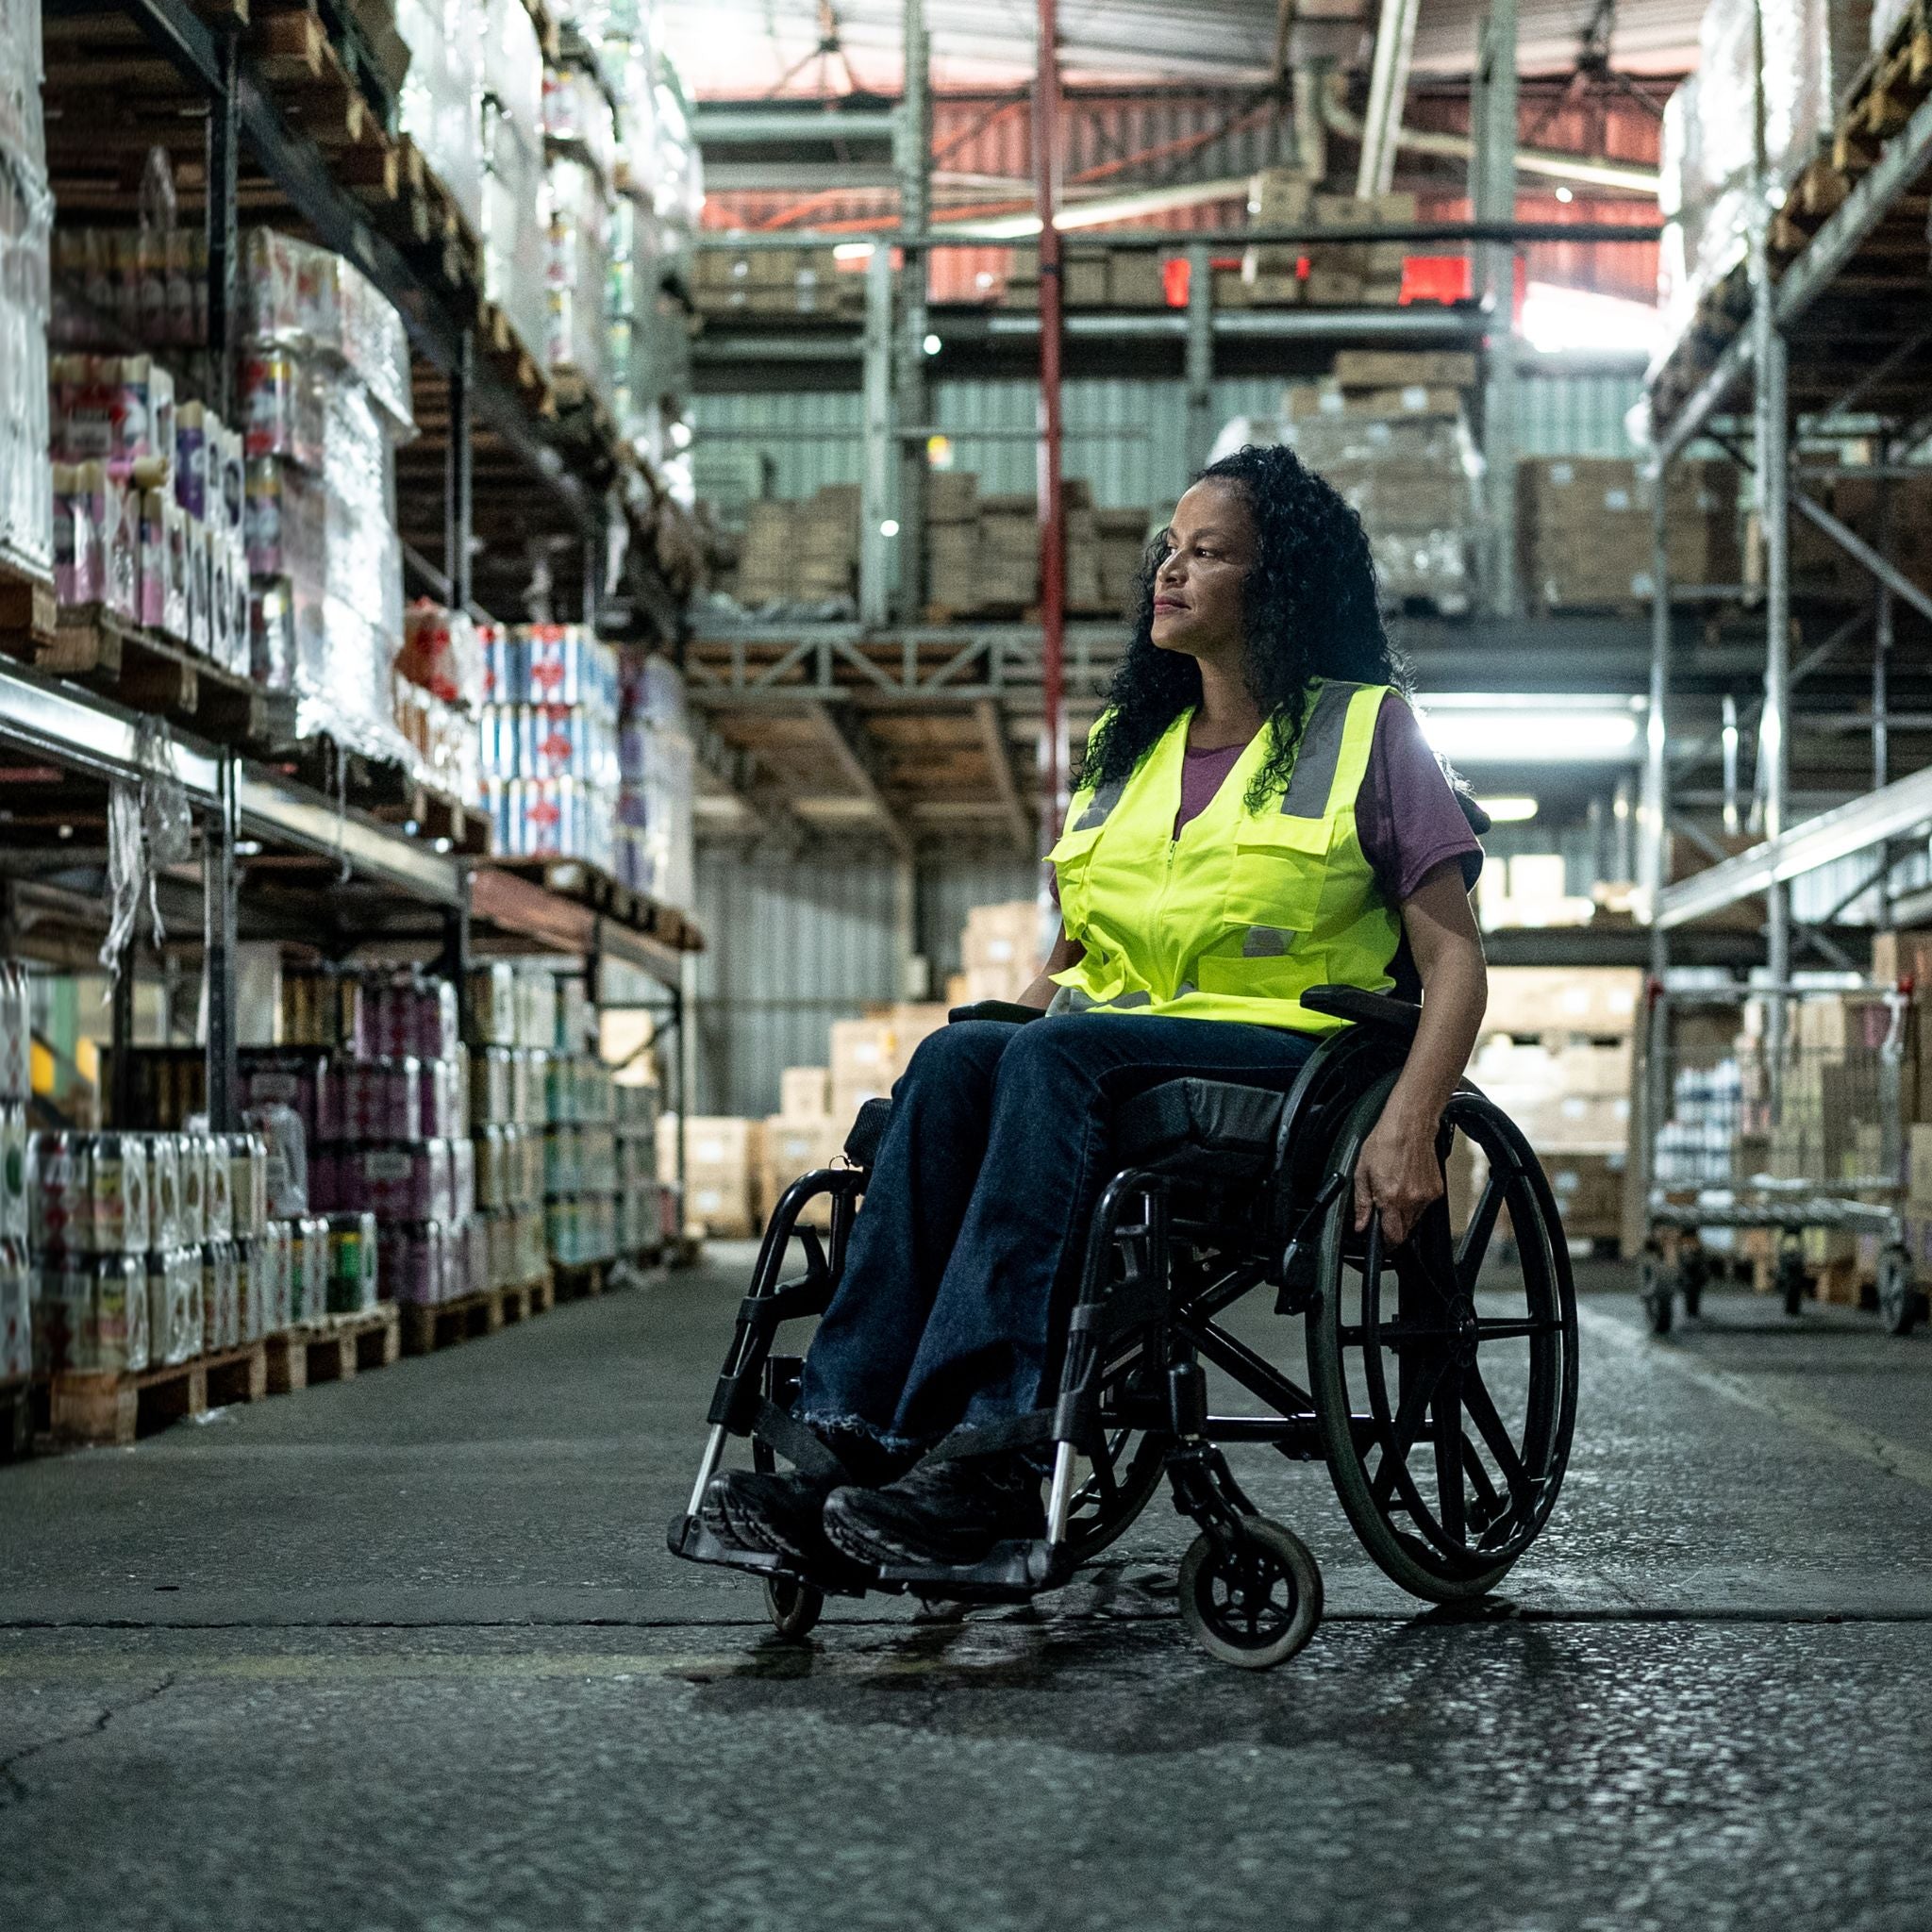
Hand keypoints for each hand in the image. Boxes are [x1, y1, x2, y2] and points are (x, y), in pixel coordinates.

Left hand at [1352, 1107, 1444, 1247]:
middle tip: (1384, 1212)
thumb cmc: (1385, 1142)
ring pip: (1415, 1219)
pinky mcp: (1437, 1189)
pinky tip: (1407, 1185)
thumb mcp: (1361, 1172)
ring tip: (1395, 1191)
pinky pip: (1425, 1206)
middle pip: (1405, 1231)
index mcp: (1391, 1198)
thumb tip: (1360, 1224)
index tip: (1381, 1242)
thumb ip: (1362, 1203)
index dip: (1386, 1243)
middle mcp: (1412, 1200)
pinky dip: (1415, 1202)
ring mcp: (1427, 1196)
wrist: (1410, 1125)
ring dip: (1404, 1214)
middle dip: (1393, 1227)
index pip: (1393, 1237)